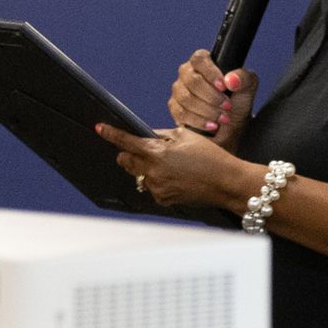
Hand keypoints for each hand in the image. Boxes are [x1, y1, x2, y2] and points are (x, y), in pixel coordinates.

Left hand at [94, 122, 243, 208]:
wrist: (227, 182)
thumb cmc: (212, 157)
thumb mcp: (187, 136)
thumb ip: (163, 136)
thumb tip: (148, 137)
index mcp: (156, 152)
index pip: (126, 141)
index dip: (111, 133)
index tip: (100, 128)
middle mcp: (152, 171)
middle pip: (125, 161)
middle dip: (129, 154)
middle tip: (144, 152)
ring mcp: (156, 187)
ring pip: (139, 176)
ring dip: (147, 170)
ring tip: (171, 167)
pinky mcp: (163, 199)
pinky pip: (153, 188)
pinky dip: (159, 182)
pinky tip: (177, 179)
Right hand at [167, 50, 258, 150]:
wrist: (232, 124)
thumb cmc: (238, 100)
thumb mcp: (248, 87)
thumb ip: (244, 78)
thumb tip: (231, 79)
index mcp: (204, 63)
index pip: (199, 59)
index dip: (210, 72)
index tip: (224, 86)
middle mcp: (188, 74)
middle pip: (192, 80)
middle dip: (212, 96)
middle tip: (227, 105)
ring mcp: (179, 91)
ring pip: (186, 98)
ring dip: (207, 110)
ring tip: (224, 117)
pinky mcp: (175, 108)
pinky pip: (181, 113)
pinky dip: (199, 121)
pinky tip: (212, 125)